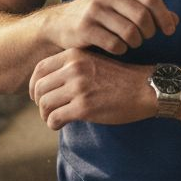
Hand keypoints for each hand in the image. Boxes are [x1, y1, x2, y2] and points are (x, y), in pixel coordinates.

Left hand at [28, 49, 155, 129]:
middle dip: (38, 102)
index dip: (34, 85)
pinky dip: (53, 124)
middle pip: (39, 88)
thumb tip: (50, 83)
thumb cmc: (121, 78)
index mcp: (75, 55)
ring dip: (46, 115)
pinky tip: (61, 125)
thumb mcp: (95, 62)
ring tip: (55, 118)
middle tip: (46, 110)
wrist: (146, 88)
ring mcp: (78, 88)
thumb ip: (73, 67)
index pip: (40, 69)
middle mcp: (74, 69)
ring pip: (44, 104)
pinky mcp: (84, 107)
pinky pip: (54, 118)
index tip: (38, 95)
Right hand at [48, 0, 177, 54]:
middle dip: (149, 32)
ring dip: (136, 42)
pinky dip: (121, 49)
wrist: (59, 24)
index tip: (169, 30)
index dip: (164, 16)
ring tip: (131, 43)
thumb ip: (148, 11)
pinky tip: (116, 47)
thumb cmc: (99, 16)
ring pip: (131, 32)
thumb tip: (175, 21)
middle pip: (143, 16)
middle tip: (145, 38)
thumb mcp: (122, 6)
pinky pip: (115, 44)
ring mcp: (93, 10)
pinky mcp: (84, 28)